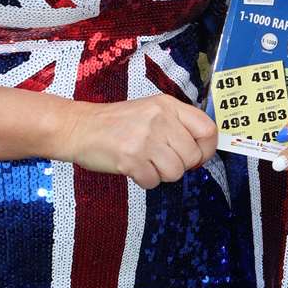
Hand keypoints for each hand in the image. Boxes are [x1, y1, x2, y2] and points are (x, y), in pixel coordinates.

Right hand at [58, 95, 217, 189]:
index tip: (197, 155)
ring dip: (162, 174)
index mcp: (168, 105)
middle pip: (192, 156)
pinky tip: (134, 168)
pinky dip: (145, 180)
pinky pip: (153, 182)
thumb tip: (201, 151)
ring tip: (147, 162)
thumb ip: (177, 125)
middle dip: (181, 165)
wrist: (79, 127)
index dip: (207, 148)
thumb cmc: (117, 122)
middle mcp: (159, 119)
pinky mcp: (130, 159)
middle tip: (163, 160)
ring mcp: (145, 139)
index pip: (207, 129)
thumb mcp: (151, 110)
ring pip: (175, 172)